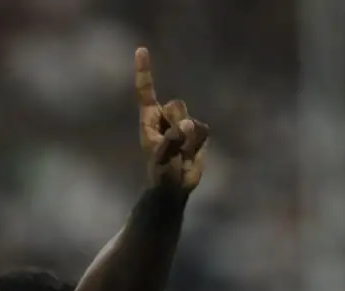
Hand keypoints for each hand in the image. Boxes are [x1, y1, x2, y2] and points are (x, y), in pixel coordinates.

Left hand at [134, 48, 208, 194]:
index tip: (141, 49)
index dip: (144, 71)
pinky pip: (203, 130)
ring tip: (182, 154)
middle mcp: (165, 117)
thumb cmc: (161, 173)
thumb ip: (173, 139)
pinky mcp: (197, 132)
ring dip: (189, 138)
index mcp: (149, 120)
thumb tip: (188, 124)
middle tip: (174, 144)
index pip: (146, 91)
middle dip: (178, 123)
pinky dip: (199, 143)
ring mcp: (182, 123)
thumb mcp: (162, 157)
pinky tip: (191, 155)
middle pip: (177, 105)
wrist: (176, 187)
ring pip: (192, 118)